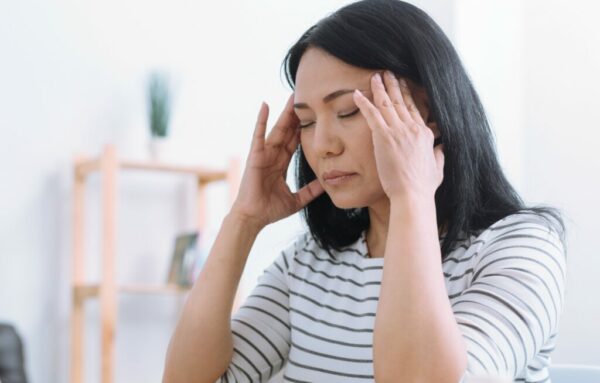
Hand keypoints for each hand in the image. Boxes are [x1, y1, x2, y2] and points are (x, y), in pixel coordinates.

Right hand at [230, 94, 324, 228]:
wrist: (254, 218)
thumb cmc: (270, 210)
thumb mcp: (297, 199)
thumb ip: (311, 191)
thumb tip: (327, 184)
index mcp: (281, 163)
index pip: (295, 141)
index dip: (304, 128)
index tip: (315, 114)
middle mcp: (273, 155)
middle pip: (288, 131)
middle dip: (296, 115)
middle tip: (306, 97)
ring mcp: (263, 154)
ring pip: (277, 129)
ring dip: (284, 113)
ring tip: (291, 97)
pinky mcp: (255, 156)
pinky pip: (258, 135)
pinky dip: (261, 120)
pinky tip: (265, 105)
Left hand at [353, 71, 443, 201]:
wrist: (413, 194)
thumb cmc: (423, 186)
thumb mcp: (438, 167)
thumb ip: (439, 154)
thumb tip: (443, 147)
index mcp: (424, 134)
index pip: (414, 109)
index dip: (406, 95)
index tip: (402, 84)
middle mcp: (412, 128)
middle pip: (400, 101)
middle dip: (393, 85)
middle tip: (388, 73)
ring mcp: (398, 131)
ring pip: (387, 104)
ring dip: (380, 88)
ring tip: (375, 76)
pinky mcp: (384, 137)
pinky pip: (372, 114)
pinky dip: (364, 102)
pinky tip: (357, 93)